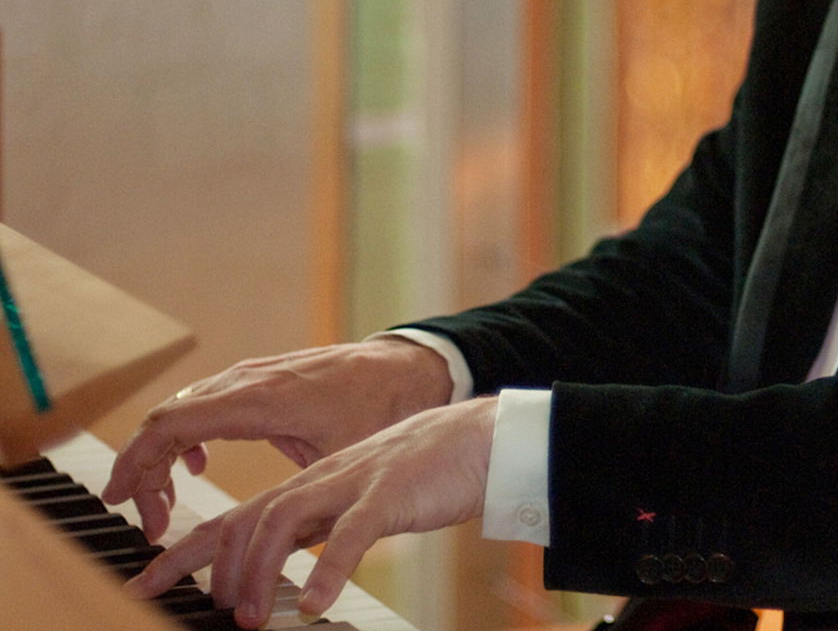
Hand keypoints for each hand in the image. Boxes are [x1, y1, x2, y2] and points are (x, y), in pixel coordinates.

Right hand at [103, 339, 454, 540]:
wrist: (411, 367)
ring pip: (181, 410)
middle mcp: (247, 380)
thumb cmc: (382, 408)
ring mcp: (252, 374)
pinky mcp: (261, 377)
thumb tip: (276, 550)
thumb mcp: (341, 458)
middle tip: (152, 522)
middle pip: (165, 420)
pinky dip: (188, 437)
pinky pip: (204, 403)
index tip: (124, 504)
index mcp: (259, 399)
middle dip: (143, 471)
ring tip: (169, 505)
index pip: (169, 425)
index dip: (135, 464)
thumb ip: (302, 497)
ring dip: (164, 456)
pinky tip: (201, 467)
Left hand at [125, 398, 496, 628]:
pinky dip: (330, 569)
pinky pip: (353, 532)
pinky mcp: (390, 491)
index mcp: (311, 485)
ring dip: (262, 574)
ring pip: (284, 521)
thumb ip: (323, 529)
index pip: (234, 517)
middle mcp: (321, 480)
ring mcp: (354, 482)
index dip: (185, 553)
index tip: (143, 585)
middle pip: (246, 519)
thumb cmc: (425, 475)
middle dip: (216, 570)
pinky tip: (318, 602)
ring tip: (257, 618)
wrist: (480, 439)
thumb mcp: (359, 504)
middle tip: (217, 613)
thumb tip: (292, 574)